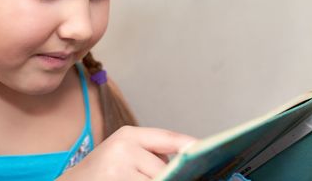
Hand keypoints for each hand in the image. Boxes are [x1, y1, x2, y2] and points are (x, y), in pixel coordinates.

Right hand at [57, 126, 195, 180]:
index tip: (209, 152)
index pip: (169, 138)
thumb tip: (188, 158)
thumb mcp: (123, 152)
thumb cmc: (102, 172)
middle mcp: (123, 148)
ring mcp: (118, 171)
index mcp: (128, 135)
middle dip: (171, 177)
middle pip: (166, 169)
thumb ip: (151, 153)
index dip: (192, 146)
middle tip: (172, 174)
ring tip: (145, 176)